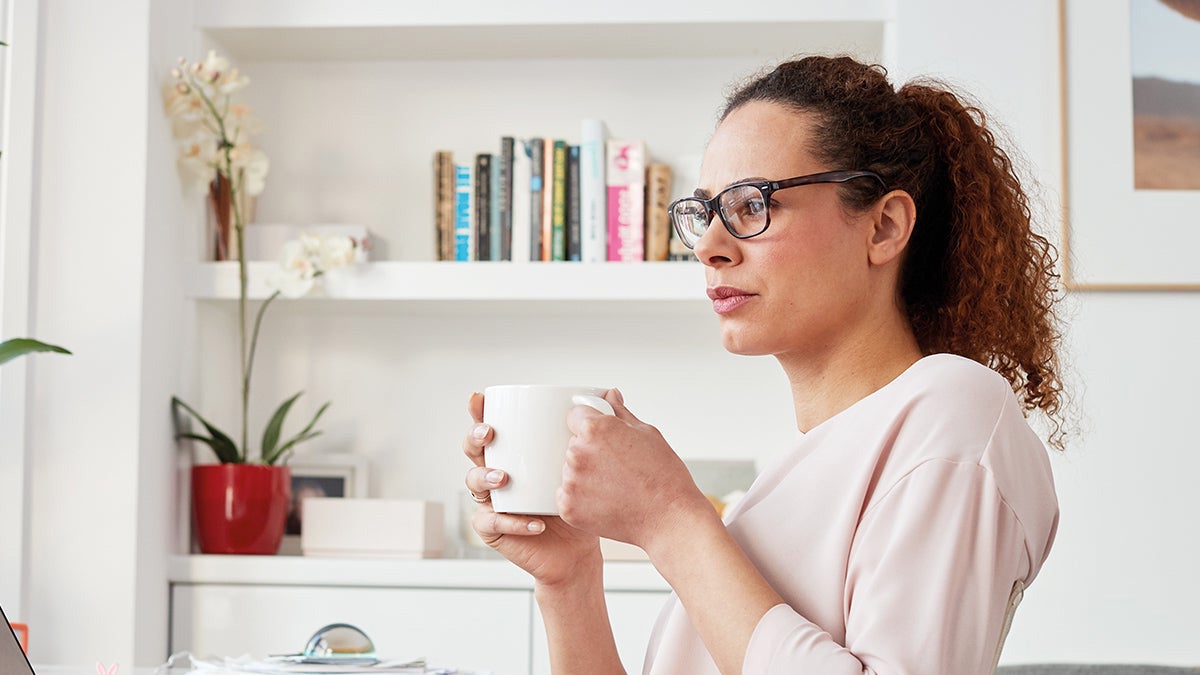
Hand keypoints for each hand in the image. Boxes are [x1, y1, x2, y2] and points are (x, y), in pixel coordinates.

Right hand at [463, 392, 599, 585]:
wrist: (580, 549)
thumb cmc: (581, 501)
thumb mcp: (589, 462)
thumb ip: (596, 428)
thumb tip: (611, 391)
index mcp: (514, 453)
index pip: (491, 427)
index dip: (479, 412)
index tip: (479, 398)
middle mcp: (498, 474)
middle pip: (473, 450)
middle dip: (475, 438)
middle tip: (490, 434)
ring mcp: (493, 502)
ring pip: (473, 483)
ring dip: (486, 477)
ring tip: (504, 478)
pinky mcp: (495, 530)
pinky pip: (492, 523)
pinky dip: (511, 522)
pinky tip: (534, 523)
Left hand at [560, 389, 713, 551]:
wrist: (670, 518)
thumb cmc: (664, 475)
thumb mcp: (647, 433)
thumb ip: (619, 413)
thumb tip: (609, 394)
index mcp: (594, 429)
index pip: (575, 415)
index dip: (589, 423)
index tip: (601, 437)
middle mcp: (577, 453)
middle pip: (572, 444)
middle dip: (588, 451)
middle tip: (615, 466)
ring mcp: (571, 483)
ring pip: (569, 470)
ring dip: (584, 475)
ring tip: (614, 485)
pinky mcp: (568, 508)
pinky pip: (568, 496)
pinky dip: (582, 499)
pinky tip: (606, 501)